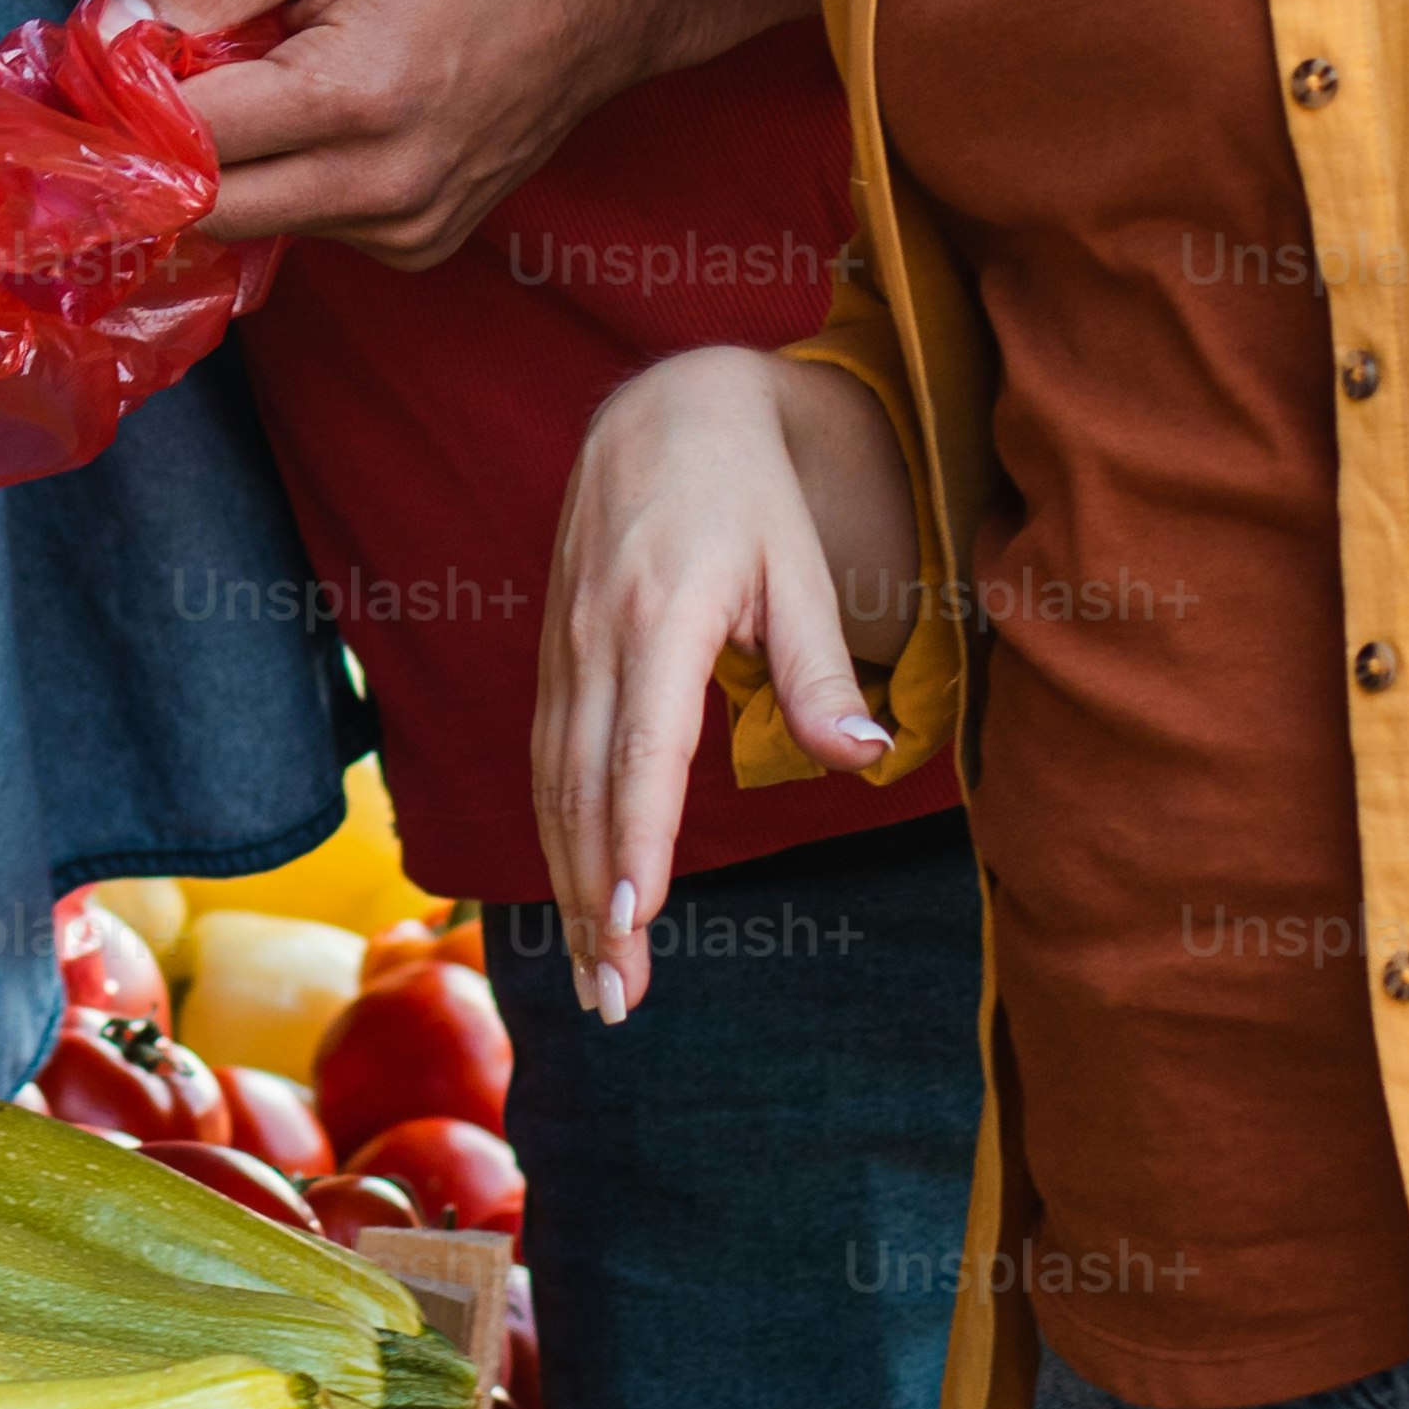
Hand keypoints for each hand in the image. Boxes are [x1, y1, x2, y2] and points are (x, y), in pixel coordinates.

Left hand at [130, 0, 688, 264]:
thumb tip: (110, 39)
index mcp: (352, 98)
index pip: (187, 141)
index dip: (130, 104)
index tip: (106, 67)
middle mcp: (382, 186)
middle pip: (207, 208)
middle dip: (165, 149)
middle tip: (162, 80)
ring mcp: (408, 228)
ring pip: (256, 222)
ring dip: (232, 163)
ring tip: (270, 78)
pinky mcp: (423, 246)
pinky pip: (311, 227)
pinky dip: (291, 178)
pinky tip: (327, 117)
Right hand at [530, 345, 899, 1022]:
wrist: (661, 409)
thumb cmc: (747, 492)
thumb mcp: (802, 568)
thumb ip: (823, 671)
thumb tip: (864, 764)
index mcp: (660, 616)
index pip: (638, 756)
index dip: (631, 849)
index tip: (631, 930)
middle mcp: (595, 638)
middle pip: (582, 791)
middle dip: (593, 903)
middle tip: (614, 999)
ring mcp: (563, 646)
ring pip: (551, 785)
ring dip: (566, 884)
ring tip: (592, 974)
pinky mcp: (553, 655)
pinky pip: (543, 759)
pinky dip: (554, 834)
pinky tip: (571, 891)